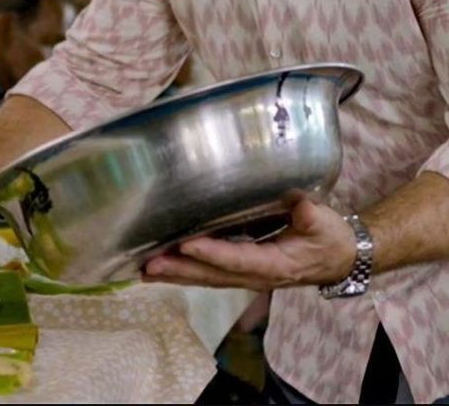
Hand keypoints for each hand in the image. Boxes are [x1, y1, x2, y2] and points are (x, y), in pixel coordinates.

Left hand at [142, 198, 356, 290]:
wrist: (338, 258)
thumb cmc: (330, 237)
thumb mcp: (324, 224)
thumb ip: (310, 215)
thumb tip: (300, 204)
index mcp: (276, 264)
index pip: (239, 259)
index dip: (212, 253)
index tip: (186, 243)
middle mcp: (256, 275)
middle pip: (213, 275)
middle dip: (180, 269)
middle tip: (149, 264)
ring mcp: (247, 276)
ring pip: (206, 278)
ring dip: (176, 274)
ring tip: (144, 269)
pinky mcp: (241, 270)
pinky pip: (209, 274)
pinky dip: (185, 272)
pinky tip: (162, 268)